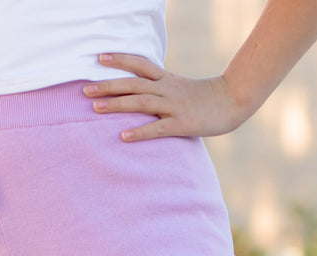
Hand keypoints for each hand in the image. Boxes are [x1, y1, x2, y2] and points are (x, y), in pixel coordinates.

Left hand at [83, 53, 249, 141]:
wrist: (232, 101)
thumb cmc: (204, 98)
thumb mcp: (180, 87)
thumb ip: (161, 88)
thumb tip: (142, 92)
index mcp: (167, 79)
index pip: (139, 64)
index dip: (119, 60)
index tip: (99, 58)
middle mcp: (167, 89)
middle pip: (133, 84)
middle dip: (108, 85)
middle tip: (84, 89)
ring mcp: (174, 106)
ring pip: (140, 103)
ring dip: (116, 105)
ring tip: (95, 107)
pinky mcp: (181, 124)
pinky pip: (157, 128)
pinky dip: (139, 132)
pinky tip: (123, 137)